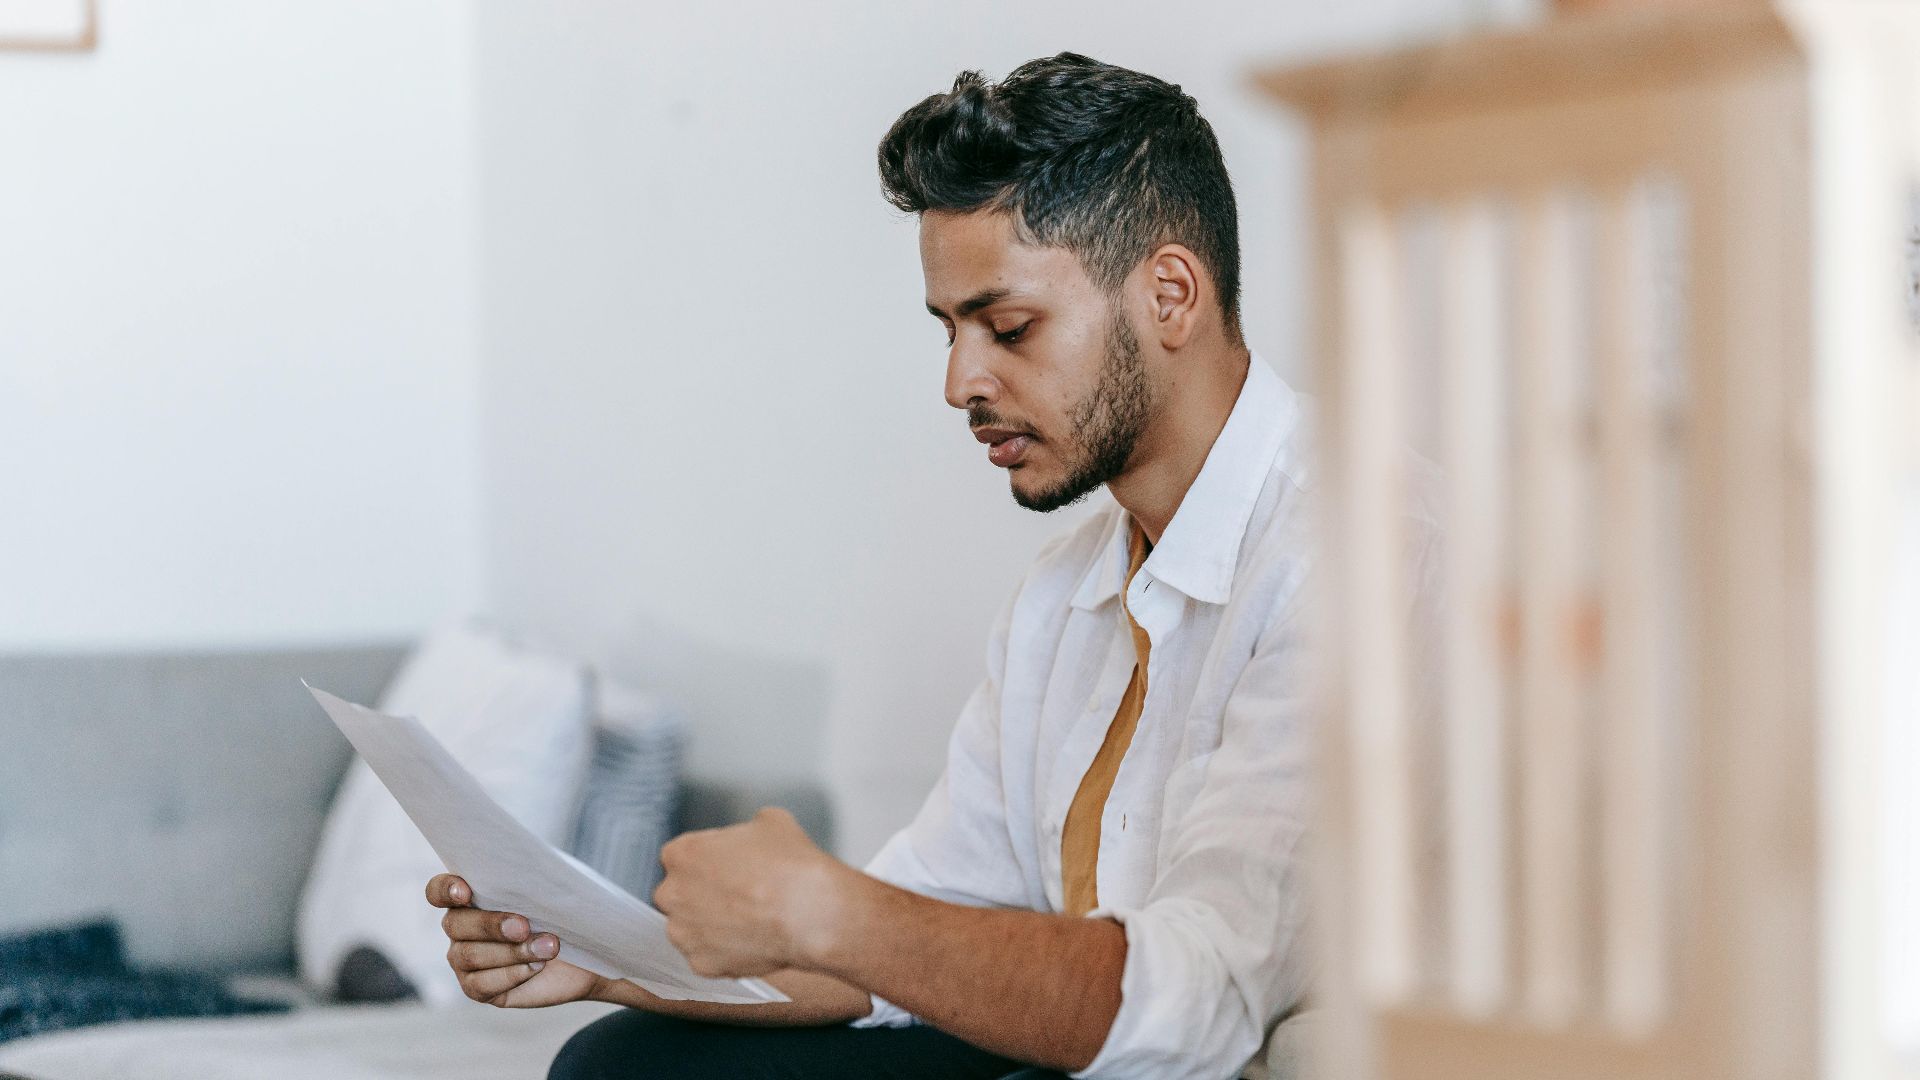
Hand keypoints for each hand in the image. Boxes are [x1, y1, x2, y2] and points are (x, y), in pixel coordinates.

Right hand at [426, 873, 602, 1007]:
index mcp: (469, 896)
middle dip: (491, 925)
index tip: (465, 893)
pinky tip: (537, 966)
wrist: (582, 951)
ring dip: (513, 951)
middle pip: (455, 924)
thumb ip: (532, 881)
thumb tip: (533, 875)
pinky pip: (481, 984)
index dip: (445, 890)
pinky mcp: (475, 988)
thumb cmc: (562, 912)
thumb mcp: (551, 891)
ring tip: (549, 947)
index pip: (438, 890)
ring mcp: (463, 959)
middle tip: (524, 926)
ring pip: (470, 956)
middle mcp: (459, 927)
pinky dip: (512, 974)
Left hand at [654, 807, 848, 978]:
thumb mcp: (771, 822)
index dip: (706, 861)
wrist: (811, 913)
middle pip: (678, 894)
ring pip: (690, 928)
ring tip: (747, 921)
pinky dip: (725, 952)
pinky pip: (707, 957)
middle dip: (701, 895)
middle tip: (736, 894)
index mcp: (682, 853)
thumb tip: (752, 836)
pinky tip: (751, 941)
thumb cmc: (791, 868)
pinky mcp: (701, 964)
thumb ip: (746, 830)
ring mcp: (684, 933)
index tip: (724, 867)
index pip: (680, 856)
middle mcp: (673, 894)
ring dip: (710, 925)